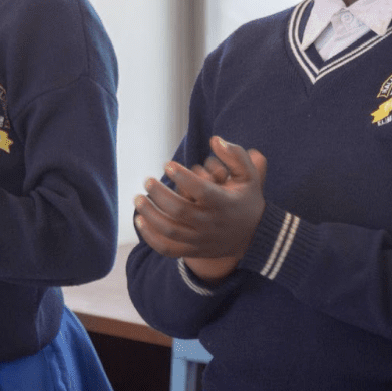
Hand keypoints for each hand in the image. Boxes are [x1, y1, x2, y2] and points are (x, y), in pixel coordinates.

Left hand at [135, 137, 267, 282]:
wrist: (253, 236)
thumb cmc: (247, 199)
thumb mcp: (249, 175)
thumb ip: (235, 155)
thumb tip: (214, 139)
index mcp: (224, 203)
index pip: (201, 191)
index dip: (182, 177)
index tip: (168, 165)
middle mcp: (211, 223)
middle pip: (179, 210)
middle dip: (159, 194)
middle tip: (147, 180)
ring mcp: (201, 239)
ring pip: (169, 230)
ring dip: (150, 214)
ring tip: (138, 198)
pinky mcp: (193, 250)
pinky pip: (167, 249)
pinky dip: (150, 237)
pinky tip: (140, 220)